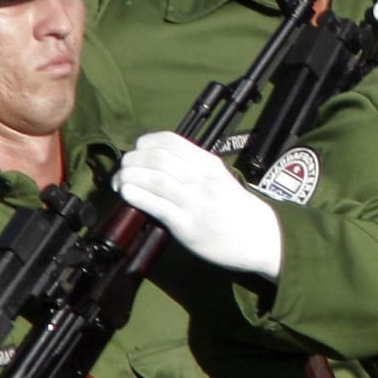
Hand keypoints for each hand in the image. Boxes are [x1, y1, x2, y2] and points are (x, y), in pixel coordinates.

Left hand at [115, 131, 284, 279]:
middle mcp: (201, 178)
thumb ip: (193, 169)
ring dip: (129, 177)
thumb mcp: (219, 179)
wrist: (258, 236)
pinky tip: (127, 194)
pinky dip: (137, 195)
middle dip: (132, 160)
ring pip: (154, 178)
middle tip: (123, 169)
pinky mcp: (187, 224)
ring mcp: (194, 201)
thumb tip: (157, 163)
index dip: (146, 142)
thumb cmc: (235, 208)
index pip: (171, 140)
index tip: (136, 150)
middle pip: (157, 157)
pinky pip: (157, 205)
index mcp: (208, 163)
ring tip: (120, 182)